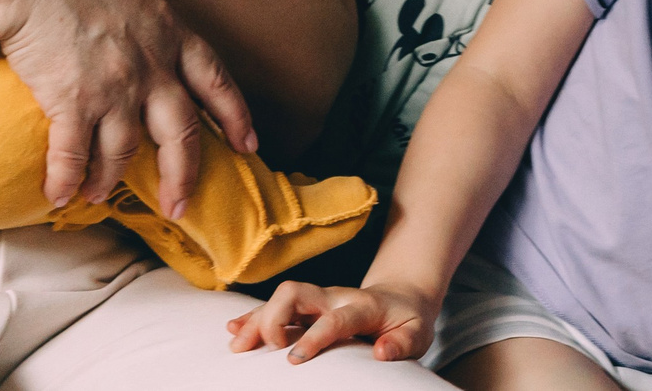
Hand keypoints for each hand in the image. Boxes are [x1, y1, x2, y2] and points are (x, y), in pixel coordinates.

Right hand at [0, 0, 257, 218]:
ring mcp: (116, 88)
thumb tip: (153, 52)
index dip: (236, 117)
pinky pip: (74, 157)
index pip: (217, 83)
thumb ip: (152, 29)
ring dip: (112, 179)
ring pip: (126, 152)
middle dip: (184, 175)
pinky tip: (59, 196)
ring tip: (100, 195)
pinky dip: (67, 181)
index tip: (249, 145)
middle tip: (180, 206)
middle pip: (183, 134)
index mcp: (173, 36)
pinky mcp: (74, 102)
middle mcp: (153, 67)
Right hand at [226, 279, 436, 363]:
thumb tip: (381, 353)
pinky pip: (275, 306)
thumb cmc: (407, 320)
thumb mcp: (417, 334)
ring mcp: (318, 299)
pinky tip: (234, 330)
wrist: (402, 296)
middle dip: (274, 317)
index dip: (314, 336)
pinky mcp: (307, 306)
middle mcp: (335, 297)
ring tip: (237, 346)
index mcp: (362, 306)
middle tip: (267, 350)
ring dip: (257, 319)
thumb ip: (401, 344)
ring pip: (281, 297)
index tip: (294, 359)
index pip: (335, 317)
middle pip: (296, 292)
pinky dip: (253, 317)